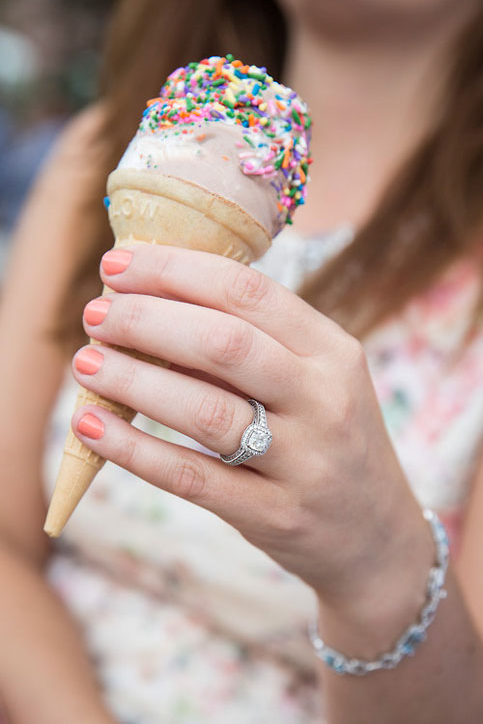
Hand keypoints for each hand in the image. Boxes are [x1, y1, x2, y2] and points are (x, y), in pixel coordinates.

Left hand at [72, 244, 430, 614]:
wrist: (379, 536)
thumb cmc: (331, 441)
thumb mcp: (316, 382)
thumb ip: (254, 347)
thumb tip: (153, 307)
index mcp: (334, 351)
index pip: (249, 292)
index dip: (177, 272)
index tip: (120, 264)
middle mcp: (326, 401)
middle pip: (225, 343)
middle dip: (147, 319)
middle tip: (96, 314)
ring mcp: (305, 462)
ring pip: (206, 411)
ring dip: (133, 380)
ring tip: (85, 362)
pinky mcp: (276, 516)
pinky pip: (192, 478)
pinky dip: (135, 449)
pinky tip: (92, 427)